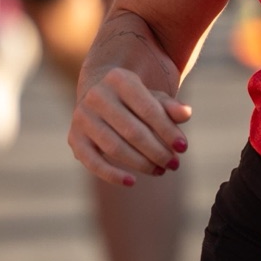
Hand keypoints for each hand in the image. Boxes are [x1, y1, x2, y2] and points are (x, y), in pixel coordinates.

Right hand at [67, 65, 192, 186]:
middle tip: (174, 164)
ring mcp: (82, 117)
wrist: (100, 95)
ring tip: (160, 171)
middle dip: (157, 151)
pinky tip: (131, 182)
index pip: (148, 110)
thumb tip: (186, 114)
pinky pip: (92, 161)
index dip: (168, 131)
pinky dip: (111, 174)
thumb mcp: (154, 97)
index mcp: (119, 79)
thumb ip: (170, 107)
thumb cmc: (135, 100)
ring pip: (114, 148)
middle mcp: (96, 95)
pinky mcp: (74, 138)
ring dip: (141, 163)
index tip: (184, 147)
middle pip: (133, 131)